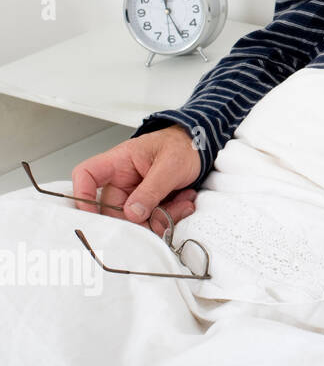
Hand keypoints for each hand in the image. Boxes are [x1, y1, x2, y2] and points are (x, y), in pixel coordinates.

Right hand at [70, 124, 201, 235]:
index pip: (86, 175)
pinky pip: (152, 219)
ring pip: (135, 219)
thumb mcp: (170, 166)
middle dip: (138, 219)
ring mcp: (134, 193)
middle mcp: (122, 179)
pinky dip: (170, 215)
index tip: (90, 213)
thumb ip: (152, 190)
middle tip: (162, 217)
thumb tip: (133, 214)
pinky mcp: (148, 203)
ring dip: (161, 217)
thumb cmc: (182, 146)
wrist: (200, 148)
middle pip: (111, 208)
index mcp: (119, 161)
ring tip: (183, 203)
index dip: (82, 194)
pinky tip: (184, 203)